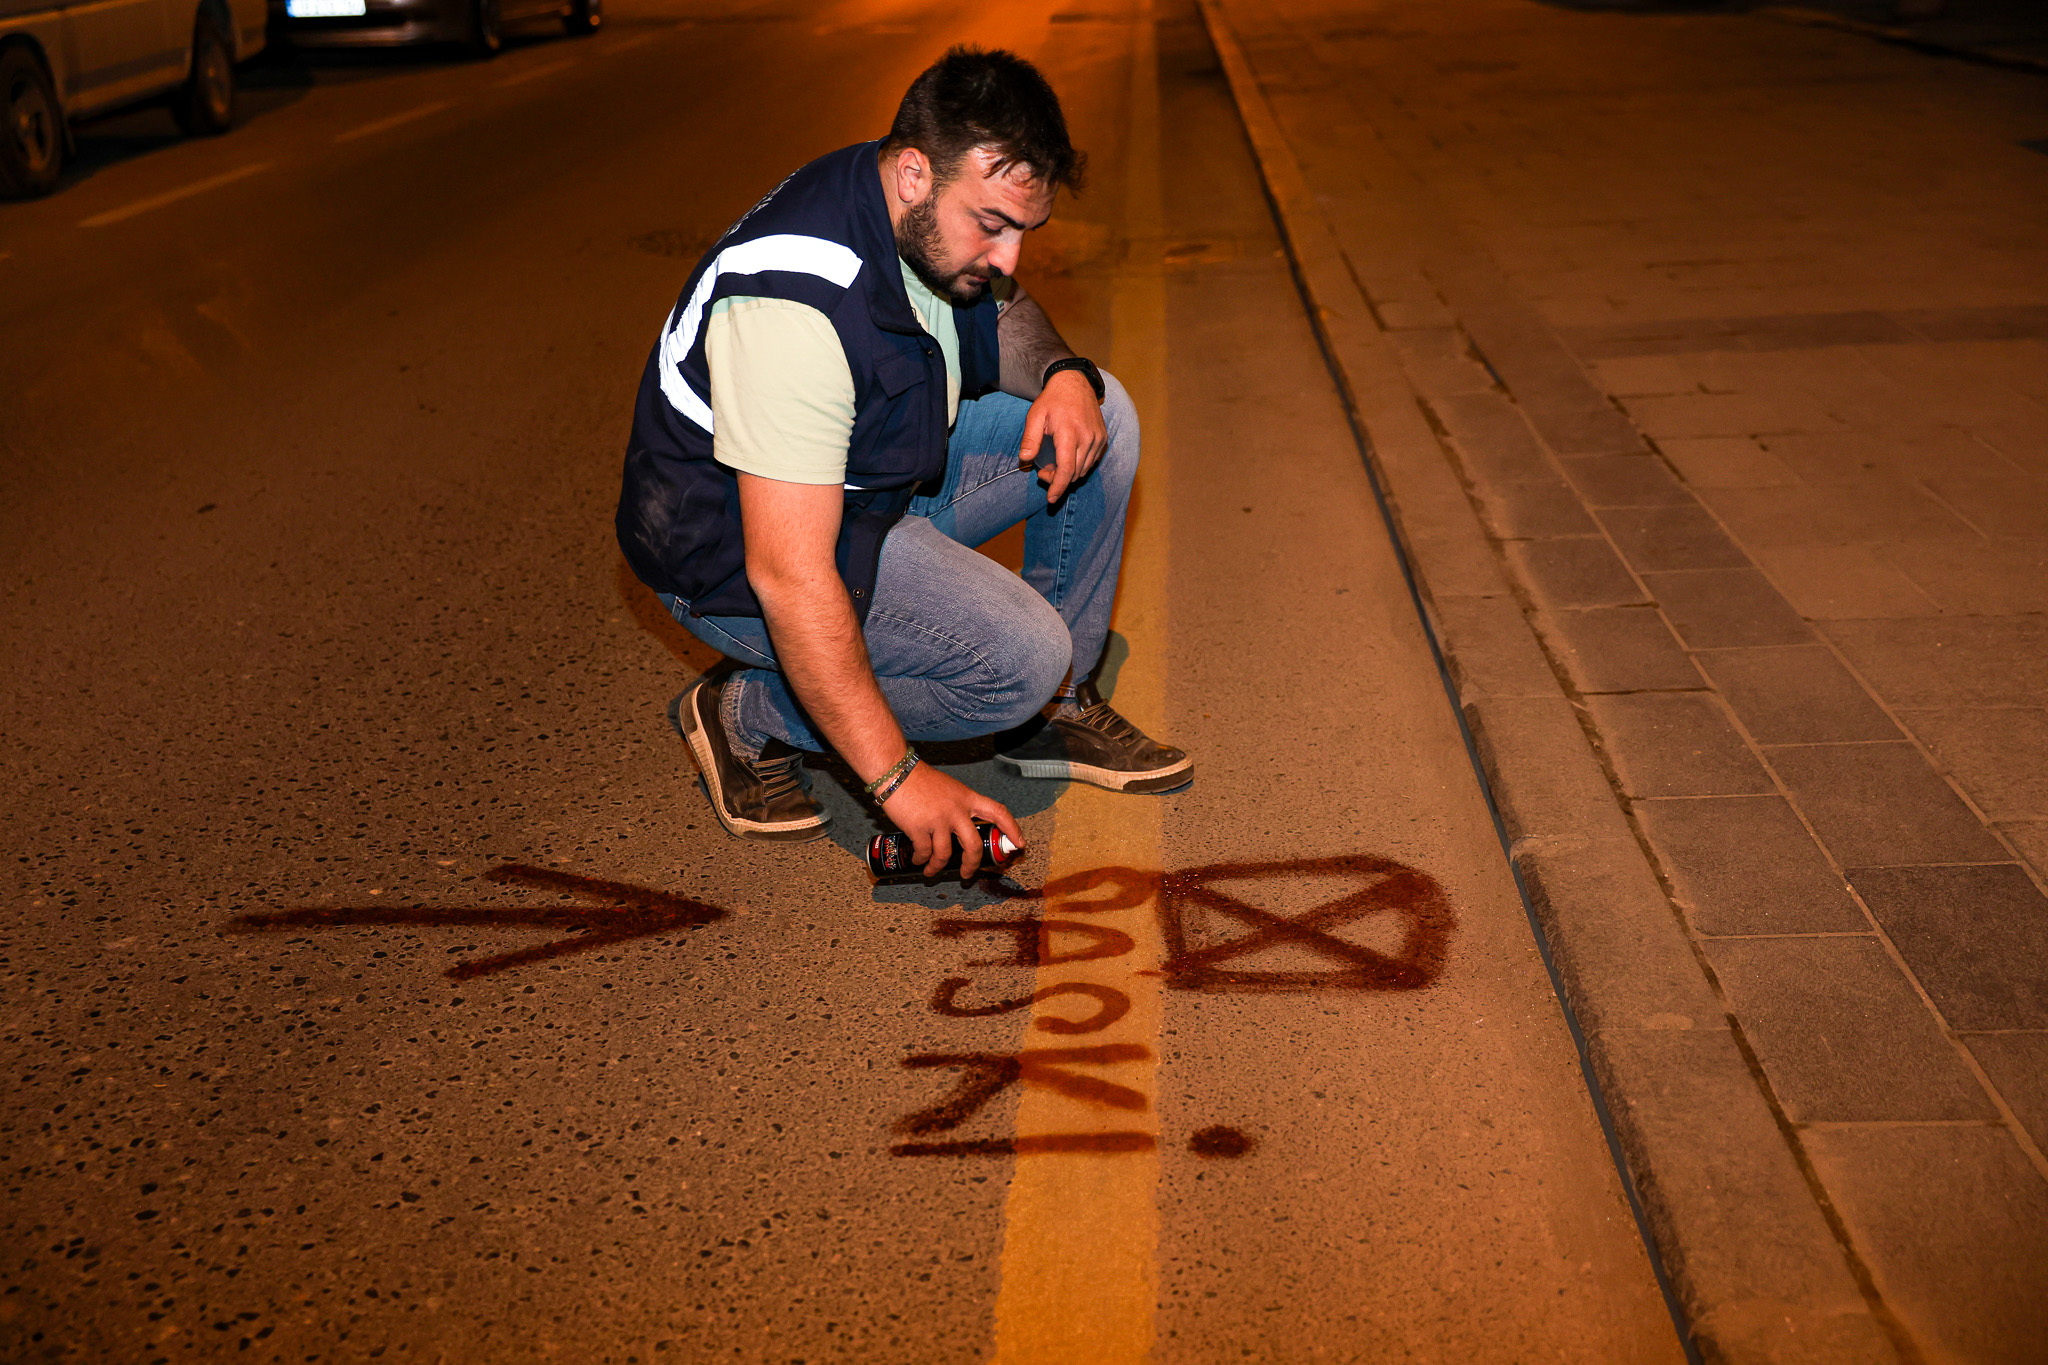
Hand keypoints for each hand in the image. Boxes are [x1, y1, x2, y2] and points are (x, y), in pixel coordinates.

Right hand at [880, 763, 1025, 878]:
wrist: (895, 771)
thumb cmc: (919, 779)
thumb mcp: (949, 788)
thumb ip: (958, 805)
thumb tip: (962, 826)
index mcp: (967, 797)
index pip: (998, 812)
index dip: (1012, 829)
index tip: (1019, 843)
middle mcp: (956, 810)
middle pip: (973, 845)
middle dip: (972, 864)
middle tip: (967, 874)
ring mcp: (938, 820)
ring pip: (945, 854)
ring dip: (938, 867)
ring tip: (932, 871)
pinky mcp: (919, 827)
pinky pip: (924, 852)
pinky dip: (921, 860)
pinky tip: (918, 860)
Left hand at [1017, 368, 1107, 504]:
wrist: (1074, 382)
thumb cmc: (1052, 400)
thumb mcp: (1035, 415)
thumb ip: (1030, 438)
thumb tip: (1025, 459)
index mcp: (1069, 433)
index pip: (1066, 470)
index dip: (1058, 487)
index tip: (1051, 498)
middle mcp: (1087, 438)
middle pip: (1075, 473)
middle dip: (1058, 479)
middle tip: (1043, 471)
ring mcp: (1098, 438)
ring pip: (1084, 469)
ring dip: (1069, 473)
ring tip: (1054, 464)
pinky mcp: (1103, 438)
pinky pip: (1092, 461)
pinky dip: (1079, 466)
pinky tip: (1067, 458)